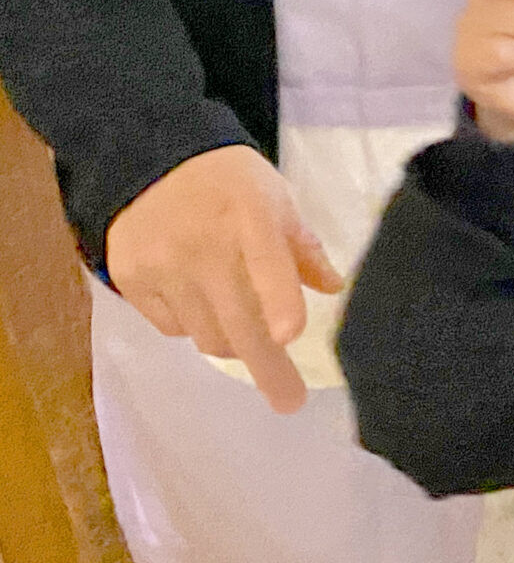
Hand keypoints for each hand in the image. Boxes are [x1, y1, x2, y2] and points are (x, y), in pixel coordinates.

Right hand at [105, 146, 342, 413]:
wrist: (151, 161)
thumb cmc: (229, 182)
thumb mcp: (275, 198)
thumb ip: (303, 245)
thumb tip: (333, 288)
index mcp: (250, 216)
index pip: (266, 264)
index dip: (278, 300)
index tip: (289, 335)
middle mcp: (203, 245)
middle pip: (237, 321)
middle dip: (267, 369)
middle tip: (290, 402)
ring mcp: (162, 266)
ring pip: (206, 335)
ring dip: (234, 344)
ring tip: (248, 332)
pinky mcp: (131, 280)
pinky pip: (172, 327)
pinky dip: (195, 326)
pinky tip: (201, 300)